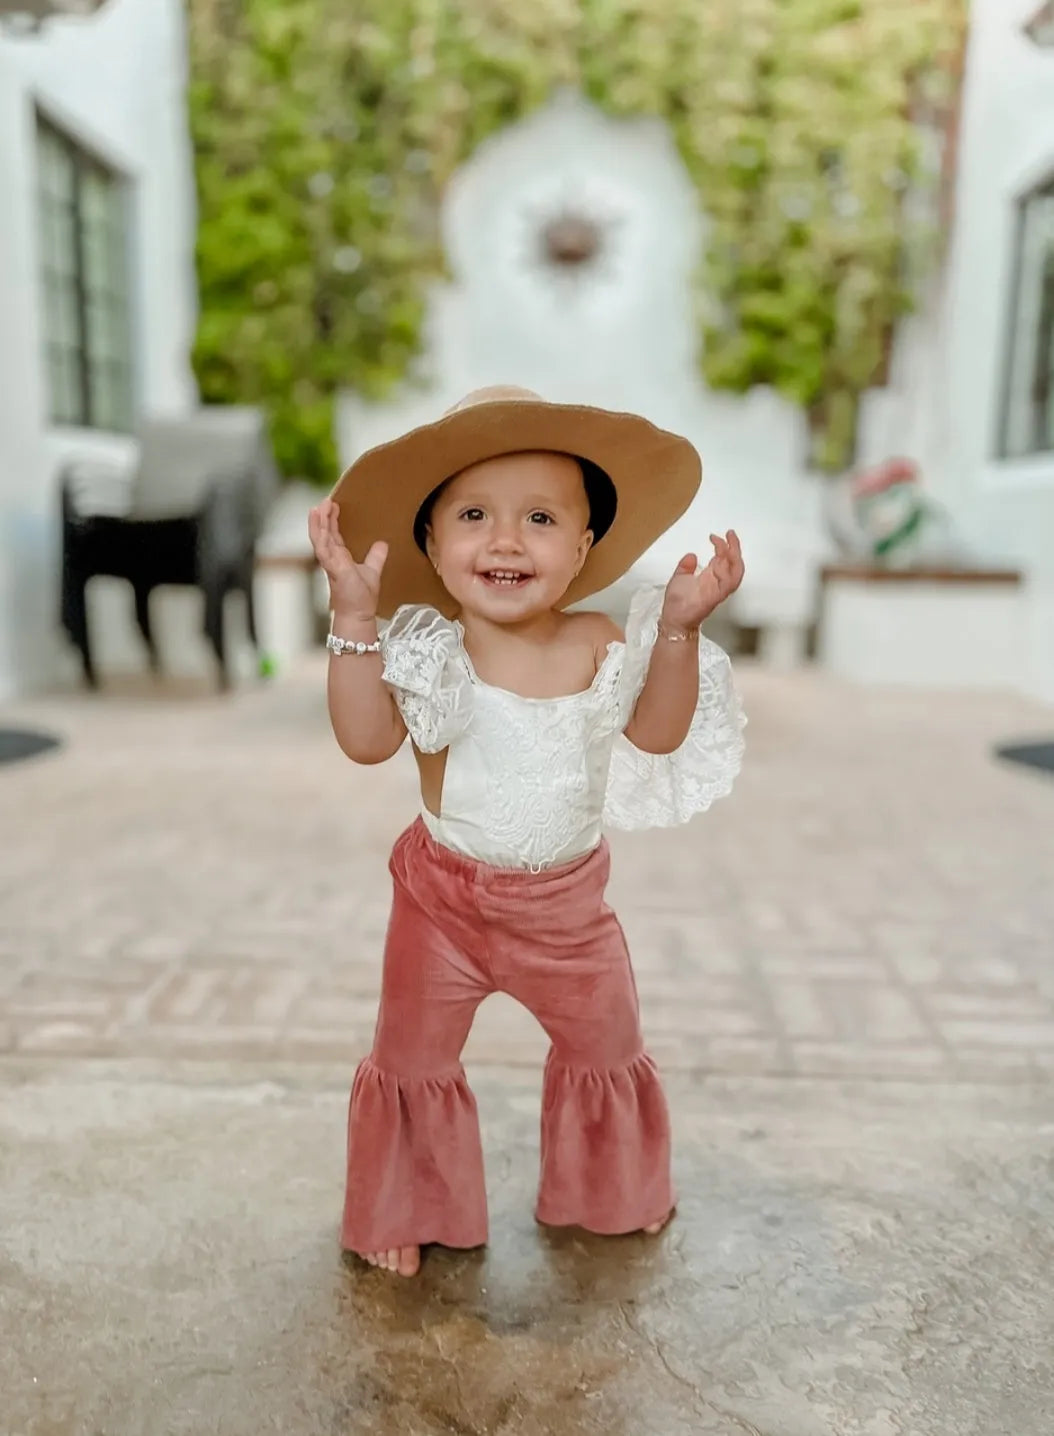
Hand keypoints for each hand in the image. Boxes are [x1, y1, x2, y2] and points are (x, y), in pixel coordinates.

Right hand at [307, 499, 386, 620]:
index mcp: (339, 558)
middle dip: (323, 516)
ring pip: (319, 538)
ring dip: (317, 522)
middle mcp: (332, 559)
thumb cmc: (361, 597)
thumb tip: (383, 544)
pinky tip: (319, 523)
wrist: (359, 613)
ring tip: (318, 506)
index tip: (333, 505)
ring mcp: (330, 563)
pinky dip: (320, 535)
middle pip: (323, 533)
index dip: (331, 520)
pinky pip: (322, 548)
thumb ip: (376, 557)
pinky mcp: (332, 568)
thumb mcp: (372, 570)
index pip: (332, 534)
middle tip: (326, 500)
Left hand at [661, 530, 743, 628]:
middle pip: (734, 562)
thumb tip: (691, 555)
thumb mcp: (680, 578)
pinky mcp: (716, 596)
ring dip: (735, 556)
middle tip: (730, 534)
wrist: (673, 618)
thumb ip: (686, 566)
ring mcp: (719, 589)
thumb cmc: (677, 603)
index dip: (722, 546)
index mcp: (710, 577)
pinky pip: (729, 583)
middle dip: (734, 547)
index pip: (723, 558)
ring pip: (736, 571)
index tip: (714, 537)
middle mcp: (717, 582)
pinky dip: (728, 570)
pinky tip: (720, 559)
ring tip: (729, 543)